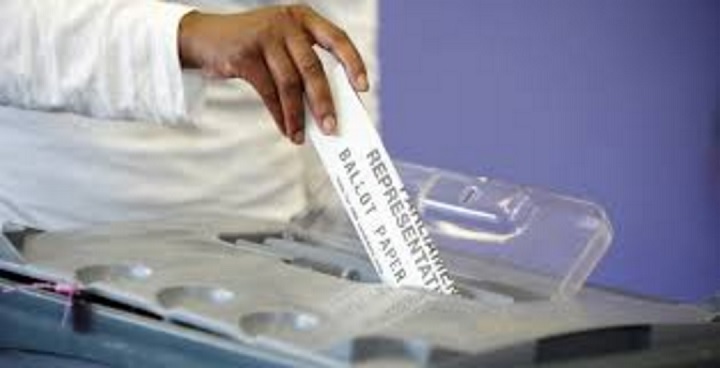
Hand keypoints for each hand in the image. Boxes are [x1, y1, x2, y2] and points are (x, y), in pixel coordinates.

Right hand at [178, 5, 368, 143]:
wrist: (204, 37)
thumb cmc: (254, 46)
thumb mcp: (282, 44)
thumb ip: (305, 64)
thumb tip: (328, 106)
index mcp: (303, 17)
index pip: (337, 38)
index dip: (353, 62)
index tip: (363, 87)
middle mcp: (286, 22)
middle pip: (312, 68)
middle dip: (324, 102)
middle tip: (331, 127)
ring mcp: (264, 36)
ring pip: (289, 84)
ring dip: (297, 115)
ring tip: (302, 136)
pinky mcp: (244, 54)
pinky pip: (268, 92)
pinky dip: (278, 115)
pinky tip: (286, 129)